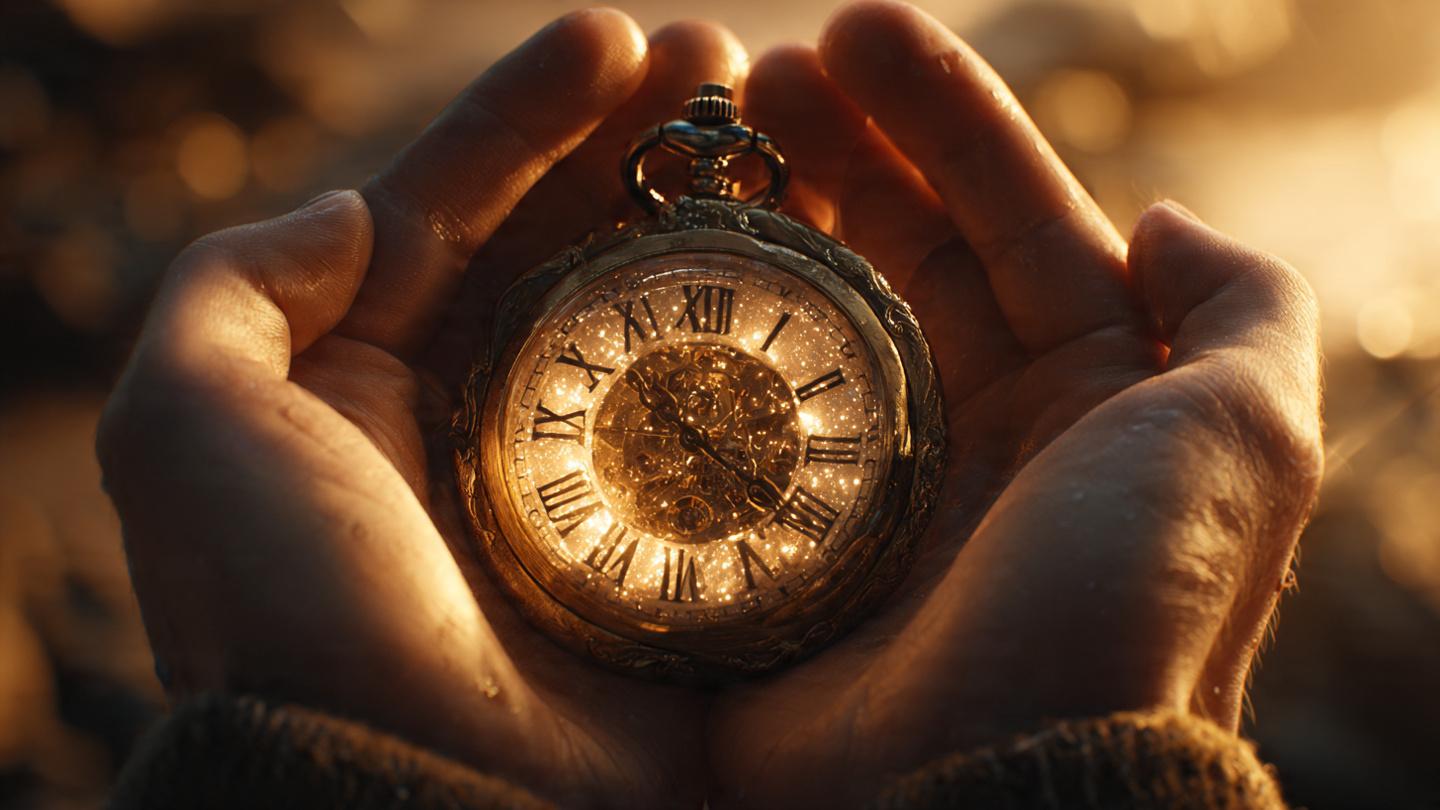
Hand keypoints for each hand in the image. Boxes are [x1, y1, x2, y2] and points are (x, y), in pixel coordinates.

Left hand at [96, 11, 752, 808]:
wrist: (424, 795)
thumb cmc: (299, 622)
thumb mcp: (191, 433)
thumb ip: (233, 293)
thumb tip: (350, 209)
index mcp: (368, 378)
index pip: (451, 207)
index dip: (526, 112)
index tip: (615, 35)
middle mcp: (477, 415)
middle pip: (568, 240)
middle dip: (640, 140)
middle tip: (729, 62)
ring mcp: (583, 476)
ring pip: (653, 311)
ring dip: (713, 215)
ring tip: (783, 133)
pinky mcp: (668, 538)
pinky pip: (723, 411)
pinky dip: (763, 336)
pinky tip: (812, 266)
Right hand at [705, 2, 1321, 806]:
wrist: (992, 795)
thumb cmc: (1124, 616)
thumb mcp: (1245, 445)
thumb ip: (1242, 313)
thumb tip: (1166, 217)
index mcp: (1084, 395)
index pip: (1011, 217)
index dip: (940, 117)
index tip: (851, 31)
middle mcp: (978, 431)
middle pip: (900, 250)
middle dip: (839, 146)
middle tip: (755, 70)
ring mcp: (869, 484)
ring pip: (814, 318)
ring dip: (767, 218)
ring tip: (701, 131)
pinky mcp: (780, 543)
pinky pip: (735, 416)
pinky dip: (699, 340)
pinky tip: (658, 268)